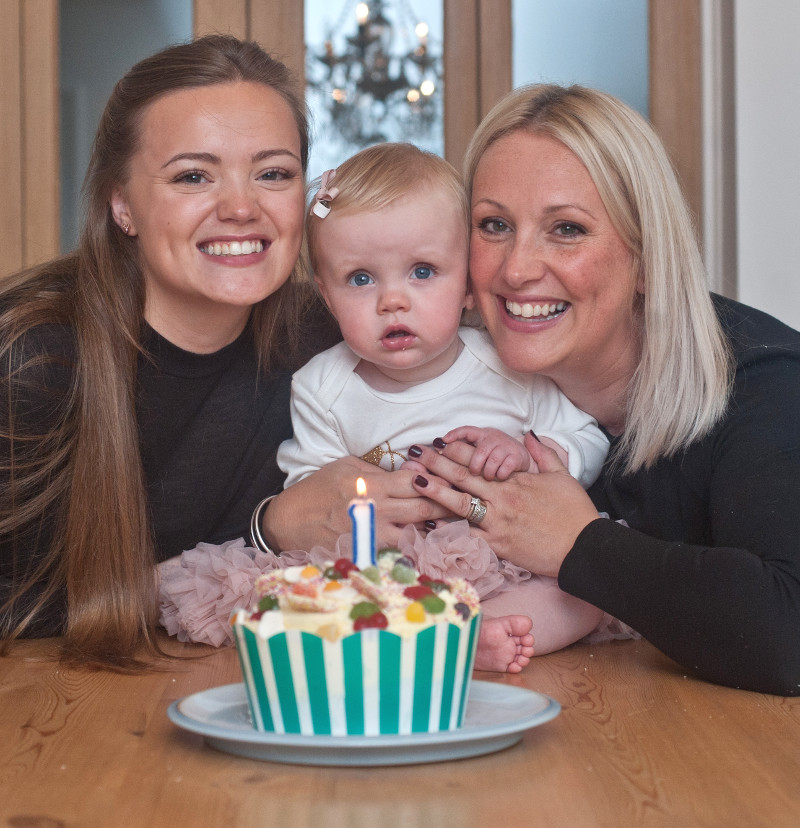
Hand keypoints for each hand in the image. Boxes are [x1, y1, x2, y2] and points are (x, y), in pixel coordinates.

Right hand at [263, 456, 449, 550]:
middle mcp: (376, 510)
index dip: (438, 480)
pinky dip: (417, 547)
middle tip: (468, 504)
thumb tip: (411, 471)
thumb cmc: (319, 489)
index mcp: (373, 485)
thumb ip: (380, 471)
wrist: (290, 521)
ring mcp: (373, 534)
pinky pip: (400, 551)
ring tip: (456, 525)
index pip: (417, 482)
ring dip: (437, 530)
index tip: (455, 480)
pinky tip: (431, 544)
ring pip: (417, 534)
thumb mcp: (347, 467)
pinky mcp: (368, 552)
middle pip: (423, 508)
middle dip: (447, 506)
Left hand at [409, 433, 598, 577]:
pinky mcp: (498, 545)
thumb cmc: (575, 512)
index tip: (438, 442)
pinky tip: (429, 525)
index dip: (456, 450)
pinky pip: (468, 536)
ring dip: (435, 491)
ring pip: (460, 505)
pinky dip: (448, 531)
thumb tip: (528, 434)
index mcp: (515, 480)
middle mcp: (502, 498)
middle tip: (416, 454)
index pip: (480, 460)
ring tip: (416, 480)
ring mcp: (498, 522)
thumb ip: (542, 453)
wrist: (584, 548)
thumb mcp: (562, 476)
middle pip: (464, 477)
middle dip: (438, 464)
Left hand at [441, 425, 533, 479]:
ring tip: (488, 478)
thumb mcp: (482, 452)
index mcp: (482, 435)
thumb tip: (440, 461)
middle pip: (480, 450)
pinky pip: (505, 467)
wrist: (523, 459)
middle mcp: (494, 437)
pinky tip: (500, 477)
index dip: (454, 434)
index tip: (442, 442)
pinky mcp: (517, 456)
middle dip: (474, 465)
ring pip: (492, 460)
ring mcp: (506, 445)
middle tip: (474, 474)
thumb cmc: (496, 458)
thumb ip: (465, 455)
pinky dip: (500, 475)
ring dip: (488, 472)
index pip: (467, 430)